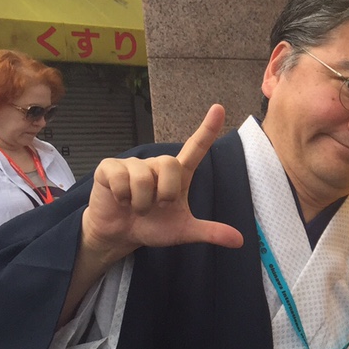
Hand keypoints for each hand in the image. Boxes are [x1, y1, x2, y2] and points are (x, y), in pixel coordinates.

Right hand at [82, 105, 243, 264]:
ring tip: (136, 207)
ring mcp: (133, 164)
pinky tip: (120, 200)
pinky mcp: (110, 167)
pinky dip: (122, 197)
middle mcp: (157, 164)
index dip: (208, 129)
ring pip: (143, 178)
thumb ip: (209, 232)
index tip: (219, 108)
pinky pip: (120, 179)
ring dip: (141, 202)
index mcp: (178, 175)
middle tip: (157, 206)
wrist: (120, 234)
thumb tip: (239, 241)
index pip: (195, 148)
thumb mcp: (183, 231)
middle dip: (165, 193)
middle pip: (170, 165)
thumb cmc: (152, 226)